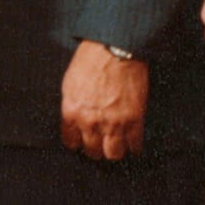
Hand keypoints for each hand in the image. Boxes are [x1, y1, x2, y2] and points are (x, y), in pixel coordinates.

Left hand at [60, 39, 147, 160]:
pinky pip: (134, 145)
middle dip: (96, 149)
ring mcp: (113, 123)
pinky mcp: (134, 120)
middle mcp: (90, 122)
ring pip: (113, 154)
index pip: (70, 141)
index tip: (82, 141)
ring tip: (116, 145)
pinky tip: (132, 144)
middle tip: (100, 143)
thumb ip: (72, 105)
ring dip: (114, 151)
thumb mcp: (70, 84)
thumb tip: (74, 120)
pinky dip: (134, 147)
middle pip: (92, 151)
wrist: (114, 49)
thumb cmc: (90, 61)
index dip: (77, 142)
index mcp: (71, 112)